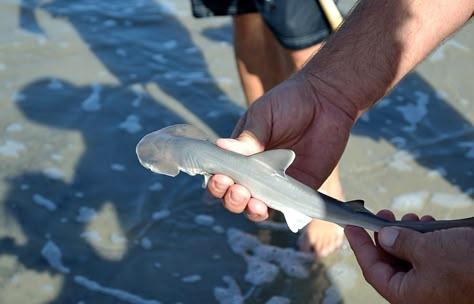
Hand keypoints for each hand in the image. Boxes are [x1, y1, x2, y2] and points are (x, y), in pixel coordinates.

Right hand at [207, 73, 355, 220]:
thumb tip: (221, 146)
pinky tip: (274, 206)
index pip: (221, 174)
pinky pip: (285, 207)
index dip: (217, 182)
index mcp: (240, 153)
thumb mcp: (263, 115)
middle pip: (234, 195)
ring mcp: (276, 182)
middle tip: (238, 188)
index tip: (221, 177)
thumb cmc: (289, 101)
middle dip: (231, 198)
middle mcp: (255, 171)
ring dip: (250, 209)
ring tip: (254, 201)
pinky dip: (277, 211)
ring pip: (256, 207)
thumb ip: (248, 136)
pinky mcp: (298, 188)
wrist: (326, 99)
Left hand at [345, 210, 473, 303]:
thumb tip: (384, 237)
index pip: (372, 269)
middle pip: (390, 263)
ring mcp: (435, 285)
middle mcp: (419, 293)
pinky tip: (428, 224)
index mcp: (407, 295)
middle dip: (385, 236)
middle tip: (382, 214)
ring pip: (409, 258)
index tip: (350, 226)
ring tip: (408, 217)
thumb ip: (399, 242)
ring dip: (405, 234)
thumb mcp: (427, 249)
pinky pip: (428, 257)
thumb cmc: (468, 265)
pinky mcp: (449, 276)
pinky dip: (424, 239)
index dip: (360, 246)